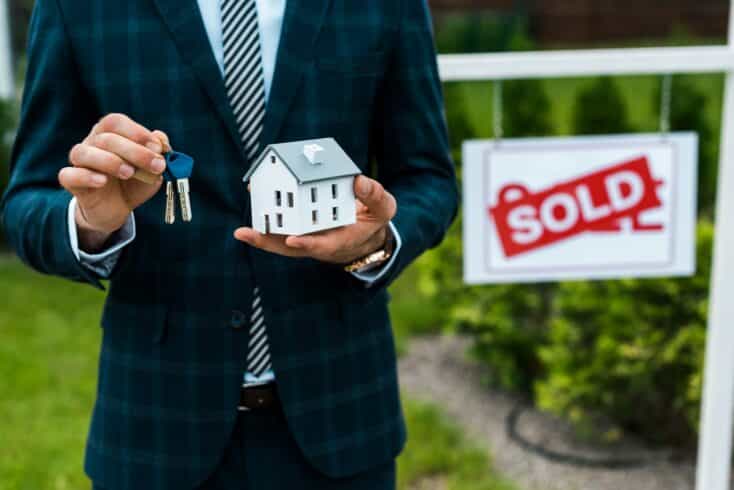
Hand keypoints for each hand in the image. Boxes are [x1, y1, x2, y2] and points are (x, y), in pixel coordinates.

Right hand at [58, 114, 169, 250]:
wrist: (118, 208)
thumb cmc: (134, 182)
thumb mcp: (152, 169)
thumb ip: (158, 153)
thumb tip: (161, 139)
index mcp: (109, 134)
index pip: (115, 121)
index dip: (137, 132)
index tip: (158, 148)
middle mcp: (91, 143)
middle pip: (105, 138)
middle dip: (135, 151)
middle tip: (157, 166)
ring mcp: (80, 163)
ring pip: (83, 152)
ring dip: (109, 161)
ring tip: (129, 173)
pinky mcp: (72, 182)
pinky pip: (69, 175)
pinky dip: (86, 176)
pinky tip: (102, 181)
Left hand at [234, 175, 396, 263]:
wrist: (367, 231)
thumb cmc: (374, 219)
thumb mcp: (384, 208)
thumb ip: (375, 195)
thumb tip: (358, 180)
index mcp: (343, 240)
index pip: (324, 246)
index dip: (309, 244)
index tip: (293, 240)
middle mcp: (322, 242)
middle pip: (293, 249)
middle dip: (272, 243)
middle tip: (250, 235)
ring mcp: (310, 238)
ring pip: (283, 243)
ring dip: (263, 237)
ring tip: (242, 232)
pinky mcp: (301, 229)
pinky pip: (281, 229)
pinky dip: (266, 222)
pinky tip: (251, 208)